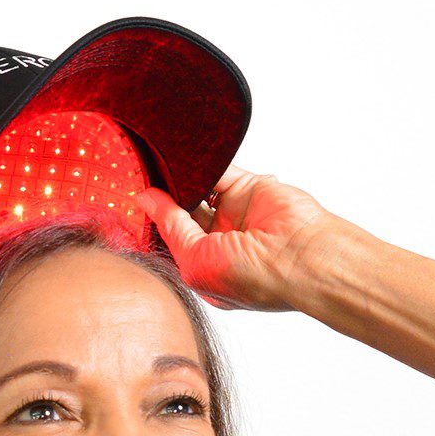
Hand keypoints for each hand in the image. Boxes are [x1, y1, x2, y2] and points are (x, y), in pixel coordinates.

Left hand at [135, 164, 363, 312]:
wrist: (302, 258)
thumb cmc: (255, 278)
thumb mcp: (196, 261)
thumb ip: (171, 228)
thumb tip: (145, 199)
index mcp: (206, 268)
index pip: (172, 240)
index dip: (153, 222)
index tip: (133, 201)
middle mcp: (220, 243)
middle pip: (182, 213)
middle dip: (164, 198)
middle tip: (141, 177)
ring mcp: (235, 215)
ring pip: (199, 188)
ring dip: (182, 178)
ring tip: (158, 163)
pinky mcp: (248, 188)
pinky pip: (220, 170)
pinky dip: (204, 162)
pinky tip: (183, 157)